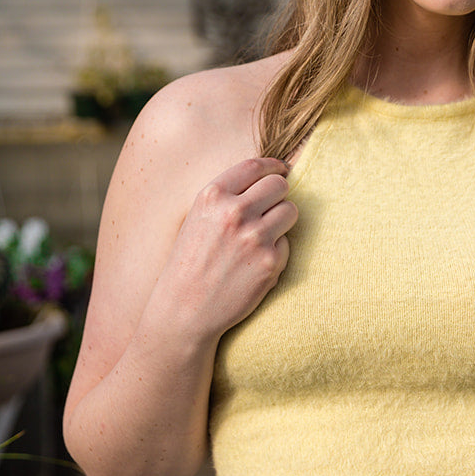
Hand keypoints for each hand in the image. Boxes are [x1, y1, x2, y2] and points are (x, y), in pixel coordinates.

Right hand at [167, 156, 297, 337]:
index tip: (281, 170)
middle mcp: (235, 212)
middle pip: (278, 185)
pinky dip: (277, 251)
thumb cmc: (188, 263)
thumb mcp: (198, 219)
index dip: (273, 166)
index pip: (255, 166)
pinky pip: (287, 243)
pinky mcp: (270, 262)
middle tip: (273, 206)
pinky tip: (255, 264)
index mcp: (213, 196)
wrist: (184, 309)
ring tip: (263, 236)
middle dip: (279, 193)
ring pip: (290, 210)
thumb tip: (266, 179)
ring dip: (283, 220)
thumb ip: (227, 199)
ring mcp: (255, 237)